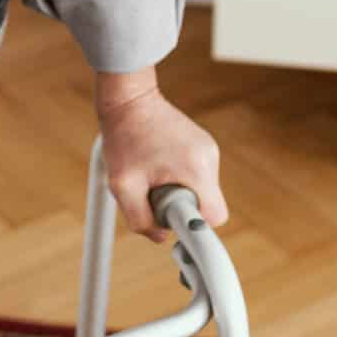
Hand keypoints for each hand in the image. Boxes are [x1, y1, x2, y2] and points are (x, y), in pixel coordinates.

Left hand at [96, 69, 228, 242]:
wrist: (129, 100)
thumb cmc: (123, 139)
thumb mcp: (122, 186)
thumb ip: (141, 219)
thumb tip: (161, 236)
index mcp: (197, 169)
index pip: (214, 218)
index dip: (194, 227)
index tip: (174, 221)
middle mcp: (209, 158)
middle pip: (207, 205)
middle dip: (181, 207)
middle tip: (154, 192)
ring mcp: (209, 149)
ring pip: (201, 191)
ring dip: (179, 191)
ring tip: (153, 174)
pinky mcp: (202, 145)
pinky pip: (196, 176)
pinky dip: (179, 178)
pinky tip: (158, 164)